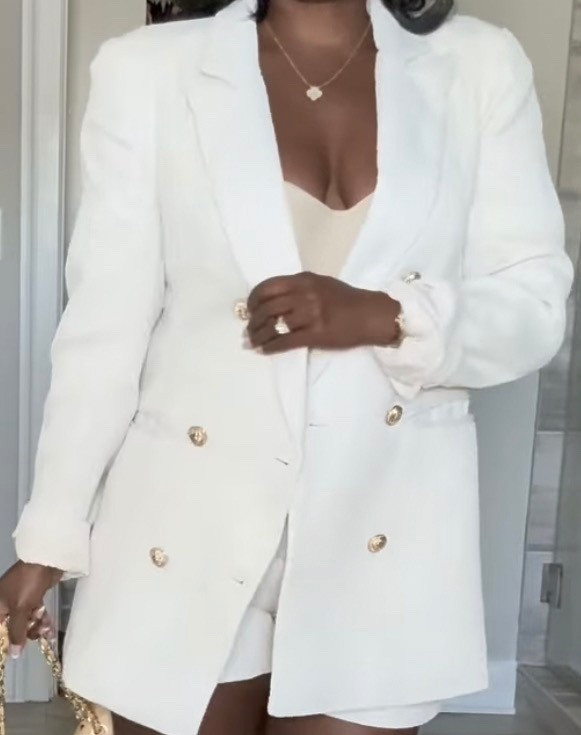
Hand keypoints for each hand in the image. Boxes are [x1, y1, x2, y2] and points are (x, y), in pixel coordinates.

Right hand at [0, 562, 61, 657]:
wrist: (46, 561)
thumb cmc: (27, 584)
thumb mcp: (20, 609)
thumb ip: (16, 631)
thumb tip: (13, 655)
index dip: (6, 640)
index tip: (16, 651)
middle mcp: (6, 604)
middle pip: (13, 627)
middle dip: (25, 633)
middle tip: (37, 634)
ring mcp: (21, 600)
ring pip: (26, 621)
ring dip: (36, 627)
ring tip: (47, 630)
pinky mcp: (34, 596)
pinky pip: (36, 613)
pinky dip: (42, 620)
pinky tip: (50, 629)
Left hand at [246, 272, 400, 353]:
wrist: (371, 314)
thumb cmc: (346, 299)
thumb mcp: (320, 284)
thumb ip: (298, 288)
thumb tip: (272, 301)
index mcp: (303, 280)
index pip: (268, 287)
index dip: (253, 299)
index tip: (250, 309)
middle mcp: (304, 294)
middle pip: (267, 307)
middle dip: (253, 321)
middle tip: (249, 329)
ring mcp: (310, 314)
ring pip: (274, 325)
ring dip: (259, 335)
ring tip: (254, 341)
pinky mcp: (316, 334)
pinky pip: (286, 341)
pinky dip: (271, 346)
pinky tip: (265, 350)